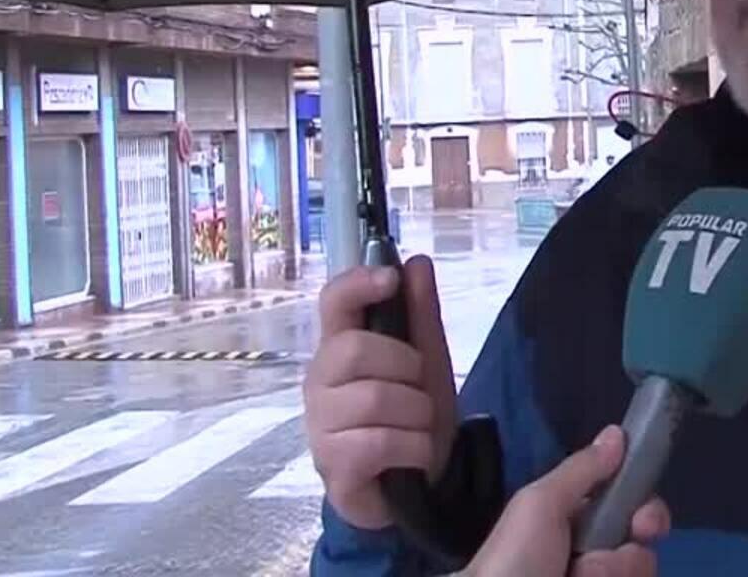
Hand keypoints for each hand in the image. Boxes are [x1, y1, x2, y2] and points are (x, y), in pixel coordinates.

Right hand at [303, 255, 457, 529]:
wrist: (415, 487)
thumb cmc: (411, 417)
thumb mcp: (428, 363)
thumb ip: (421, 315)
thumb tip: (417, 261)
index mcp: (340, 348)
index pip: (332, 301)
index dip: (358, 283)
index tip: (391, 279)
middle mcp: (319, 381)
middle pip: (355, 349)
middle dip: (406, 368)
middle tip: (419, 391)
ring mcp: (319, 424)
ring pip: (374, 398)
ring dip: (417, 415)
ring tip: (419, 429)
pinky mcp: (332, 465)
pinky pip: (379, 442)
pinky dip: (414, 448)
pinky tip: (415, 457)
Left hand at [467, 426, 669, 576]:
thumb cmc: (513, 559)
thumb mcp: (540, 505)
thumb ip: (582, 470)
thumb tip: (617, 433)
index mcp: (579, 522)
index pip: (635, 510)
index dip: (647, 513)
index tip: (644, 524)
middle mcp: (594, 554)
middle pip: (644, 549)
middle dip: (627, 558)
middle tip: (593, 567)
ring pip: (640, 571)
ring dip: (608, 575)